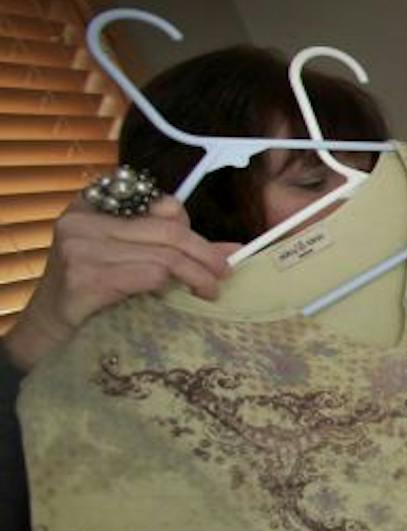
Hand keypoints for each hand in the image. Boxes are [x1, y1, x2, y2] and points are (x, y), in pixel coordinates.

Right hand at [3, 196, 235, 371]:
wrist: (49, 328)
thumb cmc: (94, 289)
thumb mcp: (129, 257)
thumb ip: (174, 247)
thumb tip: (234, 250)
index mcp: (92, 204)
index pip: (159, 203)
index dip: (188, 225)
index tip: (207, 250)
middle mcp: (83, 220)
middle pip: (167, 230)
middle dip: (205, 253)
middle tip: (225, 272)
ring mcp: (80, 247)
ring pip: (164, 255)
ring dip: (197, 275)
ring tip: (210, 290)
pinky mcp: (86, 276)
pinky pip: (149, 275)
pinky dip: (171, 287)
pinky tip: (178, 298)